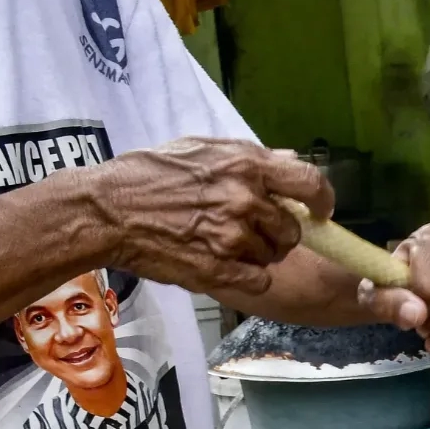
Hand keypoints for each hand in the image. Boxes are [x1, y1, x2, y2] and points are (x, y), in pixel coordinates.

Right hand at [96, 137, 333, 296]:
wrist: (107, 212)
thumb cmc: (148, 175)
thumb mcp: (200, 149)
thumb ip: (250, 157)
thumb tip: (290, 160)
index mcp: (245, 165)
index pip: (310, 182)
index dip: (322, 199)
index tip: (319, 210)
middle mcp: (245, 200)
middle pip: (293, 230)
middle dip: (278, 233)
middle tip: (251, 230)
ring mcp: (232, 237)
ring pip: (273, 256)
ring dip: (257, 254)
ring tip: (221, 241)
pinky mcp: (219, 269)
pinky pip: (258, 280)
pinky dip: (246, 277)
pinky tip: (221, 263)